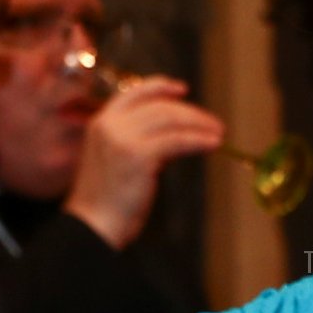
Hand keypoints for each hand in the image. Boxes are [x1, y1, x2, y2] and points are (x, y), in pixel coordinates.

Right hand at [64, 78, 223, 249]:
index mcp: (101, 122)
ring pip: (170, 120)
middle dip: (190, 112)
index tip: (182, 88)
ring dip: (199, 125)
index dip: (161, 87)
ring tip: (218, 134)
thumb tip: (174, 137)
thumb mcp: (120, 162)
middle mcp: (110, 125)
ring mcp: (123, 138)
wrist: (93, 226)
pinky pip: (177, 141)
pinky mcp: (139, 155)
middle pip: (159, 107)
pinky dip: (198, 141)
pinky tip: (212, 145)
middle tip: (213, 123)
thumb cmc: (107, 202)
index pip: (134, 93)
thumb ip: (141, 143)